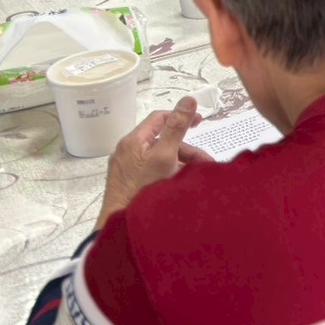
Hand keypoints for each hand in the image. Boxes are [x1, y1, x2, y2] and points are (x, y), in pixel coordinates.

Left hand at [97, 96, 213, 228]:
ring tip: (195, 178)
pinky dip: (168, 173)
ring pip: (158, 157)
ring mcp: (126, 168)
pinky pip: (152, 170)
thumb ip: (176, 128)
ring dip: (180, 164)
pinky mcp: (128, 183)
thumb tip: (188, 99)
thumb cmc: (142, 189)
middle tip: (205, 162)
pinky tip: (178, 184)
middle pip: (162, 140)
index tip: (200, 122)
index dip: (181, 116)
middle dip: (186, 149)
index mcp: (133, 140)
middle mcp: (127, 151)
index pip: (159, 118)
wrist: (119, 226)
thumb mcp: (164, 156)